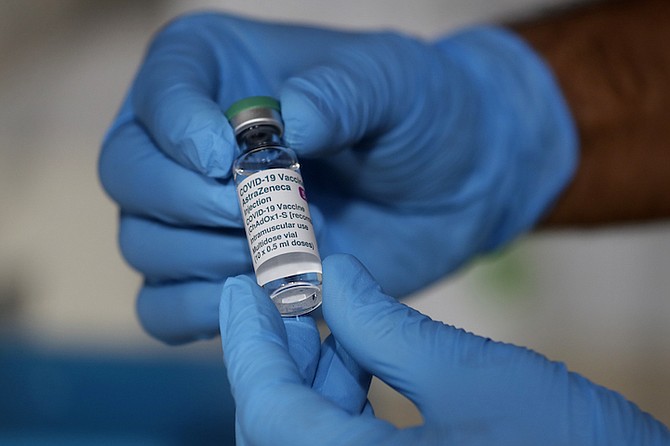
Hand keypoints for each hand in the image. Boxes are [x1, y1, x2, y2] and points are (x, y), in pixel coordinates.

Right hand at [99, 13, 576, 342]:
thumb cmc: (419, 114)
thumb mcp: (393, 83)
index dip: (177, 129)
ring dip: (211, 258)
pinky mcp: (217, 275)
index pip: (158, 91)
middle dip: (192, 203)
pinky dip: (201, 313)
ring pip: (142, 245)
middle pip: (127, 174)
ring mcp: (197, 213)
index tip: (226, 161)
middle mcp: (188, 141)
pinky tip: (268, 292)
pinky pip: (162, 309)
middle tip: (263, 215)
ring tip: (294, 247)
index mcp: (217, 70)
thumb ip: (339, 93)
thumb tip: (281, 125)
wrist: (452, 186)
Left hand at [221, 254, 669, 444]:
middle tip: (282, 291)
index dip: (246, 346)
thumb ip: (384, 325)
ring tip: (321, 314)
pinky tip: (357, 354)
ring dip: (310, 375)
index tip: (239, 286)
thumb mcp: (468, 374)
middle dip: (278, 356)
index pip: (267, 414)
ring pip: (307, 436)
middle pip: (279, 427)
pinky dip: (340, 401)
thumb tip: (334, 276)